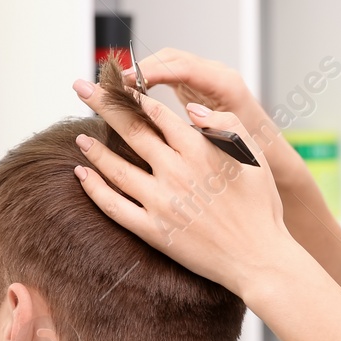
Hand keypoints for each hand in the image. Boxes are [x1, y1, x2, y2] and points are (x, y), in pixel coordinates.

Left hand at [71, 78, 295, 296]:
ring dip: (94, 149)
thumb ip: (226, 123)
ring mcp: (161, 202)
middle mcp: (175, 171)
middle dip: (103, 106)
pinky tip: (81, 175)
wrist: (258, 257)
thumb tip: (192, 108)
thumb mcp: (254, 156)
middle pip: (130, 131)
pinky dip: (94, 189)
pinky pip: (114, 206)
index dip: (133, 95)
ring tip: (80, 136)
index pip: (156, 112)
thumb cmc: (260, 205)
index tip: (116, 83)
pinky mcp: (153, 230)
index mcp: (199, 149)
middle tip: (82, 89)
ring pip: (116, 168)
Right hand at [119, 48, 299, 183]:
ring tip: (116, 86)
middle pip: (171, 58)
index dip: (151, 71)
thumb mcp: (236, 141)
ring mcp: (207, 78)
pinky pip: (171, 74)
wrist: (270, 155)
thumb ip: (215, 125)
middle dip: (141, 66)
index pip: (182, 67)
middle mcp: (216, 75)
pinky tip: (132, 93)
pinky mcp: (199, 86)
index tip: (126, 81)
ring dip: (142, 71)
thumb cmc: (256, 153)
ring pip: (168, 63)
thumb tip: (186, 112)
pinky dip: (150, 79)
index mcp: (226, 84)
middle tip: (112, 82)